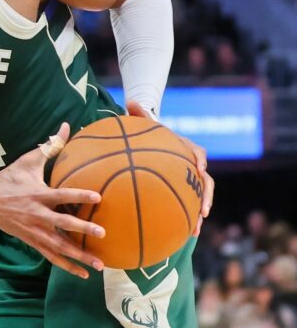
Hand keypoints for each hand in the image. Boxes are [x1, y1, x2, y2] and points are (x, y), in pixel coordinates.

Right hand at [0, 123, 105, 278]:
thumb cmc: (9, 178)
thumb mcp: (27, 161)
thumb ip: (50, 145)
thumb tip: (67, 125)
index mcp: (38, 194)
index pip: (62, 195)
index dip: (79, 195)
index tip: (98, 197)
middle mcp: (38, 214)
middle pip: (63, 223)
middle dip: (82, 229)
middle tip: (102, 233)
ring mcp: (35, 230)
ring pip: (60, 246)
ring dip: (79, 256)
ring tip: (99, 264)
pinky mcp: (32, 241)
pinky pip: (52, 256)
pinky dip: (67, 266)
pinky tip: (84, 274)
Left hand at [126, 101, 212, 234]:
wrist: (150, 148)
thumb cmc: (146, 136)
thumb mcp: (141, 126)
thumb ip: (138, 115)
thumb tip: (130, 101)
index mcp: (185, 149)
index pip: (197, 153)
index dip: (199, 160)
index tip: (199, 167)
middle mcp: (191, 167)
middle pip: (206, 182)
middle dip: (206, 196)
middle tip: (204, 209)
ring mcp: (189, 182)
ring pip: (201, 199)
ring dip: (200, 213)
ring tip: (196, 230)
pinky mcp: (183, 194)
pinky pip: (188, 207)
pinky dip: (187, 220)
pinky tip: (183, 236)